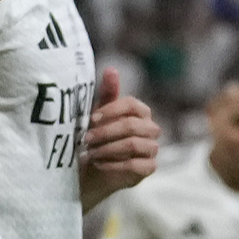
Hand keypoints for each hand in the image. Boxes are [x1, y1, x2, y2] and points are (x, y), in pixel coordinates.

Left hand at [79, 69, 160, 208]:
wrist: (95, 168)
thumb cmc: (99, 136)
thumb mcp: (99, 114)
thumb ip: (107, 93)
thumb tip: (111, 69)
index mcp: (140, 111)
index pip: (132, 104)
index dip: (111, 110)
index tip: (91, 119)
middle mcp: (150, 128)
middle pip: (131, 125)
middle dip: (105, 132)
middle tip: (86, 139)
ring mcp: (152, 148)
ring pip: (133, 144)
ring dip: (107, 148)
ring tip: (90, 153)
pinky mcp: (150, 167)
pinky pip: (135, 165)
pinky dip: (113, 165)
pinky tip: (98, 164)